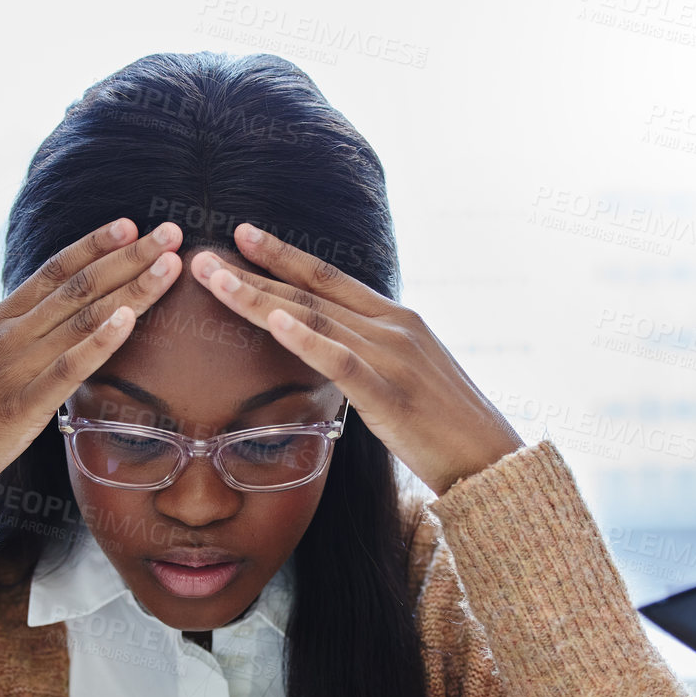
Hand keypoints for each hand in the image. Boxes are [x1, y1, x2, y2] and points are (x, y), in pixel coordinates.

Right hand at [0, 219, 186, 502]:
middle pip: (79, 286)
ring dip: (131, 288)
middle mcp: (6, 334)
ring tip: (169, 266)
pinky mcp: (21, 406)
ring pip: (82, 318)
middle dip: (130, 256)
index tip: (131, 225)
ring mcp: (13, 367)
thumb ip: (20, 336)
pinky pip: (67, 368)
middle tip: (172, 233)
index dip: (95, 244)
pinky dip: (100, 341)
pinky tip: (129, 320)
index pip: (54, 270)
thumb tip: (60, 319)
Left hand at [189, 224, 522, 496]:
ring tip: (216, 281)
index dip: (284, 256)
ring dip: (260, 298)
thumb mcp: (405, 379)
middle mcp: (395, 327)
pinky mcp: (392, 395)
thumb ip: (370, 358)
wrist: (493, 462)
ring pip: (316, 319)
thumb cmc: (446, 428)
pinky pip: (342, 361)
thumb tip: (333, 353)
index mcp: (398, 320)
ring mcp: (395, 358)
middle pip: (311, 293)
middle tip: (202, 257)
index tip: (243, 234)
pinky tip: (274, 324)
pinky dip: (306, 340)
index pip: (330, 279)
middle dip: (253, 272)